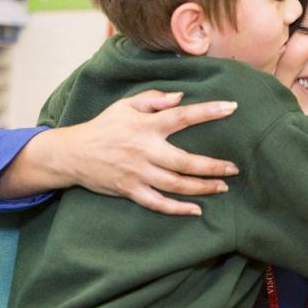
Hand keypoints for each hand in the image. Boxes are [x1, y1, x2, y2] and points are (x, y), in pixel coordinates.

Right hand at [4, 90, 238, 215]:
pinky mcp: (130, 190)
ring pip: (176, 185)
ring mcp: (138, 173)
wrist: (73, 154)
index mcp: (146, 126)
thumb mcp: (125, 105)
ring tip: (222, 187)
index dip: (209, 111)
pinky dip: (177, 209)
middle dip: (213, 166)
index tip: (231, 107)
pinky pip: (158, 203)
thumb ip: (153, 98)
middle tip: (234, 169)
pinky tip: (196, 210)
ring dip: (202, 187)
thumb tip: (181, 97)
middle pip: (186, 161)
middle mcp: (145, 151)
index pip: (183, 116)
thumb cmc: (103, 126)